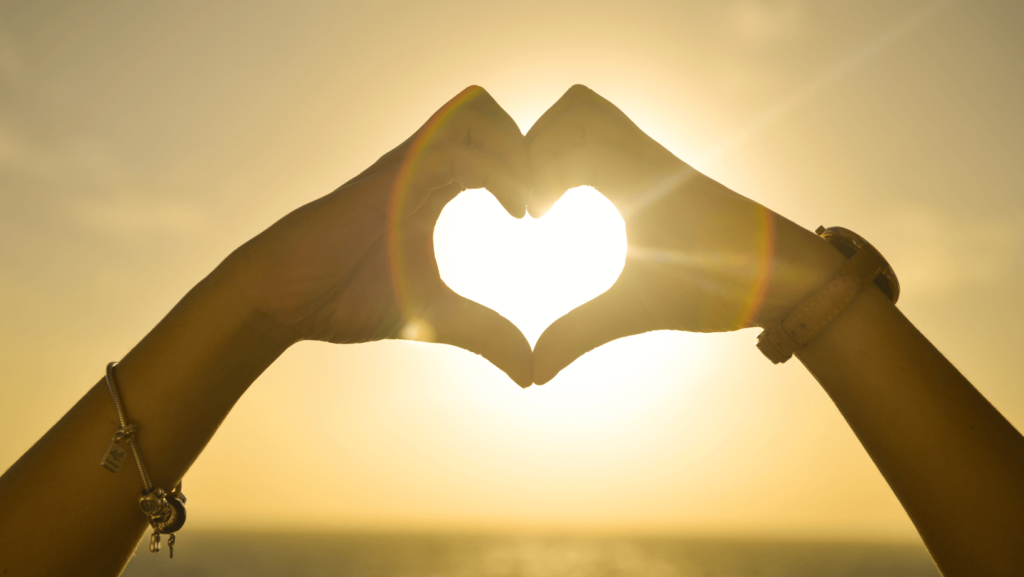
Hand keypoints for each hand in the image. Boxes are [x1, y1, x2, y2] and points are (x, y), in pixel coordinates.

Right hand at [219, 86, 533, 386]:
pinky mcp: (389, 175)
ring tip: (528, 204)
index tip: (540, 216)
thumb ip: (484, 334)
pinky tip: (511, 211)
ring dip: (516, 150)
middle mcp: (421, 167)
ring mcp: (405, 165)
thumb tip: (530, 373)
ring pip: (476, 113)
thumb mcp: (435, 318)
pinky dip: (496, 168)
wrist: (283, 299)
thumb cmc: (346, 299)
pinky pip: (452, 146)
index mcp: (432, 188)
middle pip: (490, 115)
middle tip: (542, 203)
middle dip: (530, 149)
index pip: (492, 147)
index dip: (526, 171)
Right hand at [527, 85, 844, 383]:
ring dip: (561, 146)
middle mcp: (649, 157)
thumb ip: (583, 333)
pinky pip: (614, 139)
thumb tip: (535, 373)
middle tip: (536, 200)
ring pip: (598, 117)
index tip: (534, 219)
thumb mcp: (644, 309)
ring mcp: (658, 162)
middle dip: (539, 145)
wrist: (795, 275)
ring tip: (551, 199)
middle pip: (580, 108)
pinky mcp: (665, 174)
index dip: (535, 171)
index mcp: (642, 178)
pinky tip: (581, 205)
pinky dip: (582, 157)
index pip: (573, 140)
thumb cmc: (727, 285)